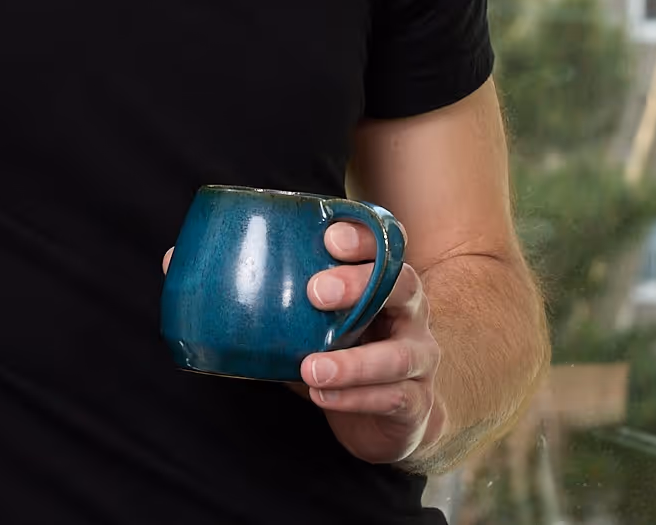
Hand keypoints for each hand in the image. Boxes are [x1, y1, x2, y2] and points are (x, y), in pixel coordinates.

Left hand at [300, 226, 444, 465]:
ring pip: (396, 355)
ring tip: (311, 368)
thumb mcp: (326, 321)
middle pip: (402, 286)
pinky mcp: (417, 402)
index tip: (329, 237)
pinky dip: (354, 397)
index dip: (364, 238)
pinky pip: (391, 398)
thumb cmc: (350, 353)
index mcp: (389, 283)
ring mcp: (420, 358)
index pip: (388, 247)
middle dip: (359, 284)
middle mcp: (412, 314)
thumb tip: (235, 290)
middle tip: (314, 292)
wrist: (389, 418)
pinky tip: (321, 395)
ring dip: (351, 363)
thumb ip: (296, 305)